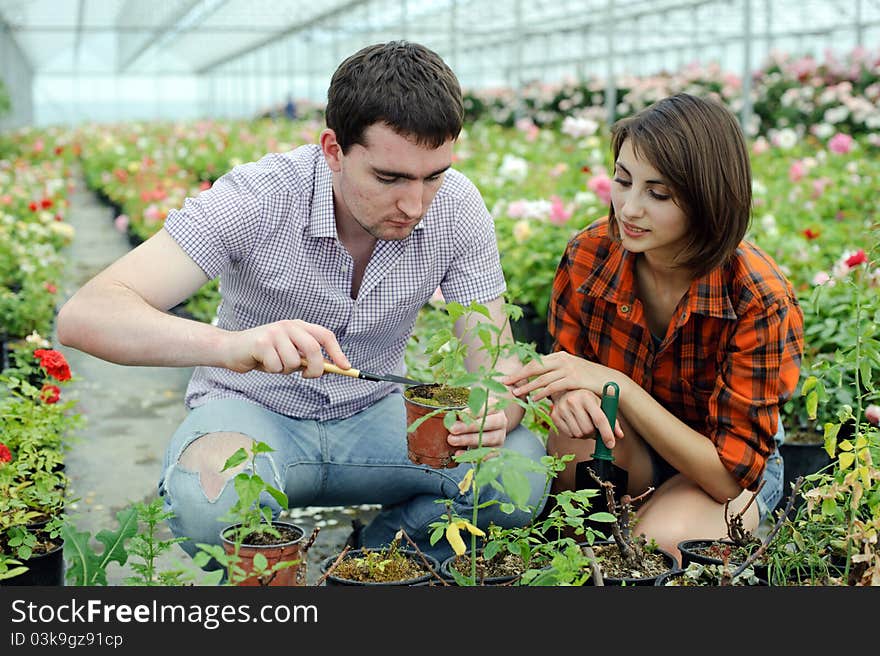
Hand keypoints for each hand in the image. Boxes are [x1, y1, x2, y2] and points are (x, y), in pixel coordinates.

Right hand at [222, 319, 348, 377]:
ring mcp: (274, 332)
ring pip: (294, 362)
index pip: (325, 335)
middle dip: (315, 368)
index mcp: (298, 326)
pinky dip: (272, 370)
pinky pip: (277, 366)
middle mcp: (288, 325)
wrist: (232, 349)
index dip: (337, 352)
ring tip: (274, 364)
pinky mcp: (261, 342)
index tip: (346, 367)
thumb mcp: (289, 354)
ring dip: (286, 370)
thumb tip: (331, 368)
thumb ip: (307, 358)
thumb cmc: (265, 354)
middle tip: (307, 377)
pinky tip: (262, 362)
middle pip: (313, 349)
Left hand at [447, 408, 507, 455]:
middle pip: (489, 423)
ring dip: (469, 440)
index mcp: (495, 407)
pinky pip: (485, 454)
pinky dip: (471, 455)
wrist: (488, 422)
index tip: (459, 415)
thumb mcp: (471, 407)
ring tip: (452, 440)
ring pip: (489, 439)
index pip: (486, 408)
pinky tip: (459, 453)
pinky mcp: (496, 449)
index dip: (472, 412)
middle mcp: (501, 421)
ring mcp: (500, 436)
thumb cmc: (476, 413)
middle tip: (453, 429)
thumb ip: (464, 411)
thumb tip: (454, 416)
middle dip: (469, 427)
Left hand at [501, 351, 610, 401]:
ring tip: (516, 394)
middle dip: (518, 376)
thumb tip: (538, 380)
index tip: (508, 378)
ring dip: (527, 387)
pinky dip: (542, 393)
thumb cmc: (586, 379)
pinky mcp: (574, 379)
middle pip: (535, 367)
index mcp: (558, 356)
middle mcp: (562, 359)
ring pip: (542, 378)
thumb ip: (555, 372)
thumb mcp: (570, 371)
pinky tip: (535, 399)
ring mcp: (568, 368)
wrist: (609, 381)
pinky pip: (553, 387)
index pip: (535, 362)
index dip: (520, 371)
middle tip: (505, 384)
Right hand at [550, 389, 623, 448]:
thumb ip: (611, 420)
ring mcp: (562, 409)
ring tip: (584, 425)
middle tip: (594, 429)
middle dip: (593, 433)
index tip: (611, 444)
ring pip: (578, 434)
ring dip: (584, 435)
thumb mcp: (600, 404)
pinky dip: (575, 434)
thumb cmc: (586, 399)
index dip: (607, 433)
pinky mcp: (554, 416)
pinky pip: (569, 435)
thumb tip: (619, 435)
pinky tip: (575, 424)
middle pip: (588, 429)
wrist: (564, 391)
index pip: (599, 419)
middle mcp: (572, 401)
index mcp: (587, 397)